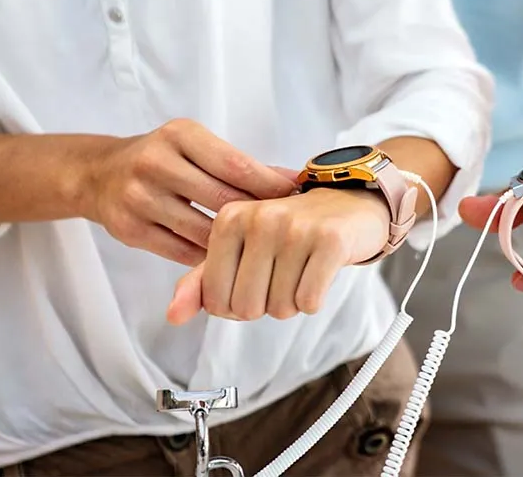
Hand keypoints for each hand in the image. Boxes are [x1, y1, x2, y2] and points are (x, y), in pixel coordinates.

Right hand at [81, 118, 297, 265]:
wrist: (98, 174)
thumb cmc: (161, 158)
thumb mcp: (194, 145)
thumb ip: (237, 164)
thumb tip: (292, 181)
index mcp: (179, 135)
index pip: (235, 165)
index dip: (270, 186)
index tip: (297, 198)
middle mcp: (155, 163)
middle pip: (222, 200)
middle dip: (258, 216)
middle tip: (286, 229)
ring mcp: (139, 199)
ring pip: (204, 232)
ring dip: (236, 243)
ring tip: (263, 248)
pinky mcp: (130, 231)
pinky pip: (183, 252)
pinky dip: (210, 258)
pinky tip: (229, 259)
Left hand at [166, 187, 391, 323]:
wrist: (350, 205)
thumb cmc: (290, 231)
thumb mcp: (241, 249)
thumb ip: (203, 281)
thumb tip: (173, 316)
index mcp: (230, 218)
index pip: (216, 300)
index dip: (237, 305)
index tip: (256, 279)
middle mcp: (260, 218)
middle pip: (248, 307)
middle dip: (267, 304)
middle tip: (283, 274)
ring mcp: (296, 228)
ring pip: (281, 308)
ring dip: (293, 301)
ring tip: (302, 269)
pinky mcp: (330, 241)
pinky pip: (310, 301)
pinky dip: (315, 299)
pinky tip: (319, 271)